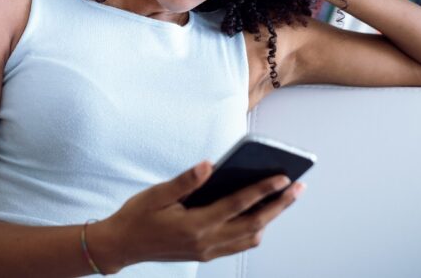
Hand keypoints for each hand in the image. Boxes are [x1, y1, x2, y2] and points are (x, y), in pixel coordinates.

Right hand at [92, 161, 305, 271]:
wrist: (122, 246)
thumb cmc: (138, 216)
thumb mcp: (157, 194)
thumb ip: (186, 180)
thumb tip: (211, 165)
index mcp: (195, 225)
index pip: (238, 205)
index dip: (263, 190)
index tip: (283, 177)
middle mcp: (206, 242)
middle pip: (253, 224)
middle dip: (279, 205)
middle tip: (298, 188)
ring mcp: (207, 251)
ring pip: (250, 237)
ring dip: (270, 218)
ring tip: (285, 199)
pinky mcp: (206, 254)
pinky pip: (239, 244)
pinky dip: (255, 230)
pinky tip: (260, 215)